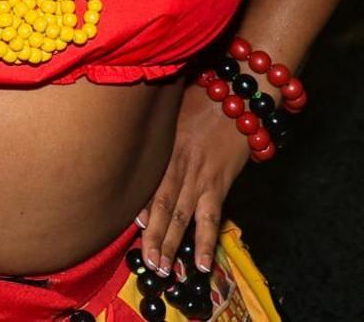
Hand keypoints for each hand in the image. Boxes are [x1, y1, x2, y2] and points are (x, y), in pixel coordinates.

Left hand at [135, 82, 251, 278]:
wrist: (239, 94)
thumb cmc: (203, 96)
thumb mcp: (170, 109)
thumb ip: (155, 128)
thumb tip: (133, 135)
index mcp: (163, 148)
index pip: (145, 184)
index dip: (135, 207)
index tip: (124, 228)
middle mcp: (177, 165)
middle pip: (159, 207)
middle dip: (150, 237)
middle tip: (144, 263)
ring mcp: (199, 177)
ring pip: (180, 217)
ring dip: (171, 245)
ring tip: (163, 269)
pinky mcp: (220, 183)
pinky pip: (212, 218)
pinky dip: (206, 242)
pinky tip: (202, 264)